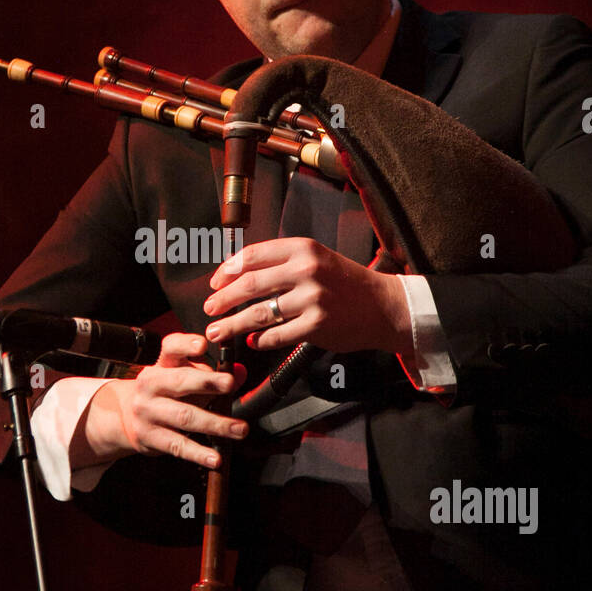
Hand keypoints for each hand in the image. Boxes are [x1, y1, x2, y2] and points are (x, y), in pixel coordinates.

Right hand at [80, 332, 247, 471]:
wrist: (125, 418)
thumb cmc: (165, 394)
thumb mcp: (184, 378)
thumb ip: (214, 375)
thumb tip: (240, 373)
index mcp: (161, 365)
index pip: (170, 348)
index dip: (186, 345)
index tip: (203, 344)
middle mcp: (150, 385)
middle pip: (179, 381)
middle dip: (206, 382)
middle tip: (230, 384)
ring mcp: (148, 412)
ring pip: (184, 416)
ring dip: (215, 423)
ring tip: (239, 429)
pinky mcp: (149, 437)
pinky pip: (178, 445)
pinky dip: (199, 453)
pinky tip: (215, 458)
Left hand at [203, 237, 411, 355]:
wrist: (383, 306)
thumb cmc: (345, 282)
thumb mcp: (316, 259)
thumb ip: (282, 263)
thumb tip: (237, 274)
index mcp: (302, 249)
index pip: (252, 256)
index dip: (227, 271)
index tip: (214, 283)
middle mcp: (306, 271)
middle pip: (249, 285)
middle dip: (222, 300)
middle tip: (209, 309)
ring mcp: (312, 299)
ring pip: (257, 314)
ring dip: (232, 325)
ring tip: (217, 332)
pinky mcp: (316, 326)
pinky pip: (276, 335)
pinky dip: (259, 340)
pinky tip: (252, 342)